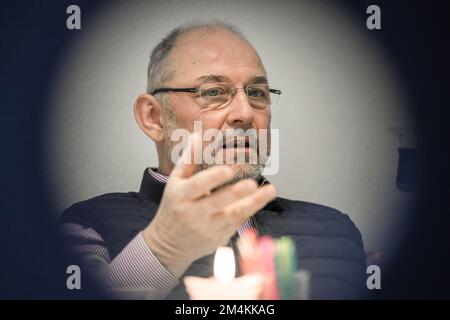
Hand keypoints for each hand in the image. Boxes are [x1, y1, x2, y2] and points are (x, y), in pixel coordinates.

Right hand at [142, 133, 276, 277]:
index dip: (213, 178)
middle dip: (237, 193)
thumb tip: (199, 134)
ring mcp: (208, 228)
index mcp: (181, 196)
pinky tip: (262, 198)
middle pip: (218, 202)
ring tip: (271, 190)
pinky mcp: (219, 238)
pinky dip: (251, 210)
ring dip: (254, 203)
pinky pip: (238, 223)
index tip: (228, 170)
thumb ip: (189, 159)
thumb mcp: (175, 182)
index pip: (197, 186)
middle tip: (253, 183)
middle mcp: (194, 213)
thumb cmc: (174, 206)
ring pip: (234, 215)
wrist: (168, 244)